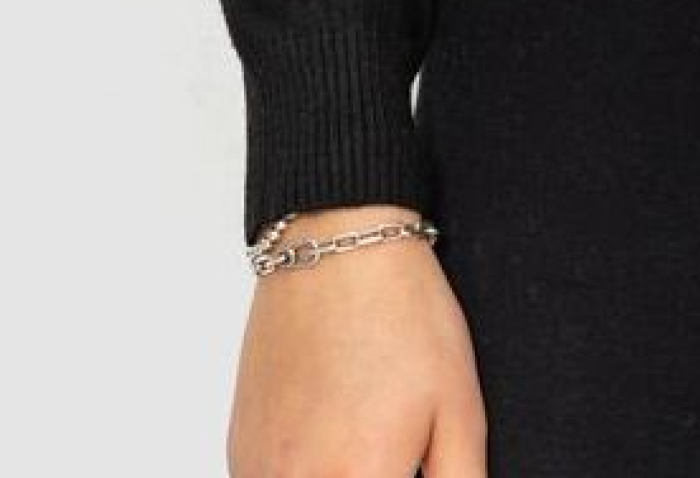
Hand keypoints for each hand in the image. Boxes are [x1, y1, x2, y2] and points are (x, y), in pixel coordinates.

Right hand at [226, 203, 487, 477]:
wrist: (337, 244)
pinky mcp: (239, 451)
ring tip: (362, 430)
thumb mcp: (460, 407)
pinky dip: (301, 472)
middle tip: (390, 445)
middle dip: (372, 472)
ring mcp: (259, 471)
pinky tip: (329, 434)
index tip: (409, 462)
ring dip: (338, 472)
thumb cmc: (401, 314)